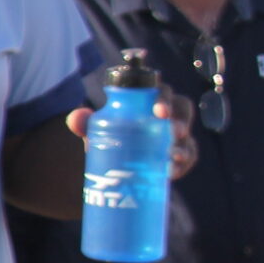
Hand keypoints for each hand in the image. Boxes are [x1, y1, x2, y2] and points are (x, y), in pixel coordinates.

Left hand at [67, 91, 198, 178]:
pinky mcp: (181, 154)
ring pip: (187, 134)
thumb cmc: (111, 137)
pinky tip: (171, 172)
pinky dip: (182, 164)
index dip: (163, 96)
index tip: (158, 110)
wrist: (119, 166)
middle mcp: (167, 113)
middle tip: (172, 131)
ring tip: (172, 155)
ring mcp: (177, 134)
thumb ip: (85, 123)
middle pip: (182, 108)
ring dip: (183, 144)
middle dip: (179, 118)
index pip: (160, 90)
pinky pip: (188, 156)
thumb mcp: (97, 131)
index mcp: (149, 99)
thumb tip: (75, 119)